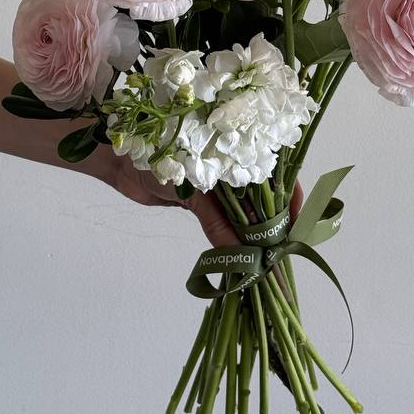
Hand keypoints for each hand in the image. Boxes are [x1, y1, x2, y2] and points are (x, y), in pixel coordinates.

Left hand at [100, 150, 302, 247]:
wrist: (117, 158)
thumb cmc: (153, 155)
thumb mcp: (190, 188)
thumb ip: (215, 221)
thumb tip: (239, 255)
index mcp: (237, 150)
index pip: (277, 174)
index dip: (291, 199)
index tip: (295, 226)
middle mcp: (233, 168)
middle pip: (265, 200)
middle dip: (275, 227)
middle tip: (282, 255)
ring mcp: (219, 186)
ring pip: (246, 214)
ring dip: (255, 238)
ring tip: (266, 263)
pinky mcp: (203, 202)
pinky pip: (226, 222)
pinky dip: (234, 241)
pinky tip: (243, 258)